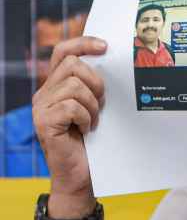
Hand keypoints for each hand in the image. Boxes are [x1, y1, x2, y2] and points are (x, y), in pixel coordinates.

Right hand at [32, 37, 106, 214]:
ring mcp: (41, 108)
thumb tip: (112, 62)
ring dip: (93, 104)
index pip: (64, 52)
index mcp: (56, 86)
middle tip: (101, 104)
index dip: (83, 43)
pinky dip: (86, 117)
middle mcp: (44, 94)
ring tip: (93, 121)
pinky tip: (87, 130)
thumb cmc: (93, 142)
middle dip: (96, 83)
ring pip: (75, 85)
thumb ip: (94, 86)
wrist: (82, 176)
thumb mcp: (96, 107)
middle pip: (73, 65)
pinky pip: (72, 106)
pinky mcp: (44, 122)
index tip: (105, 46)